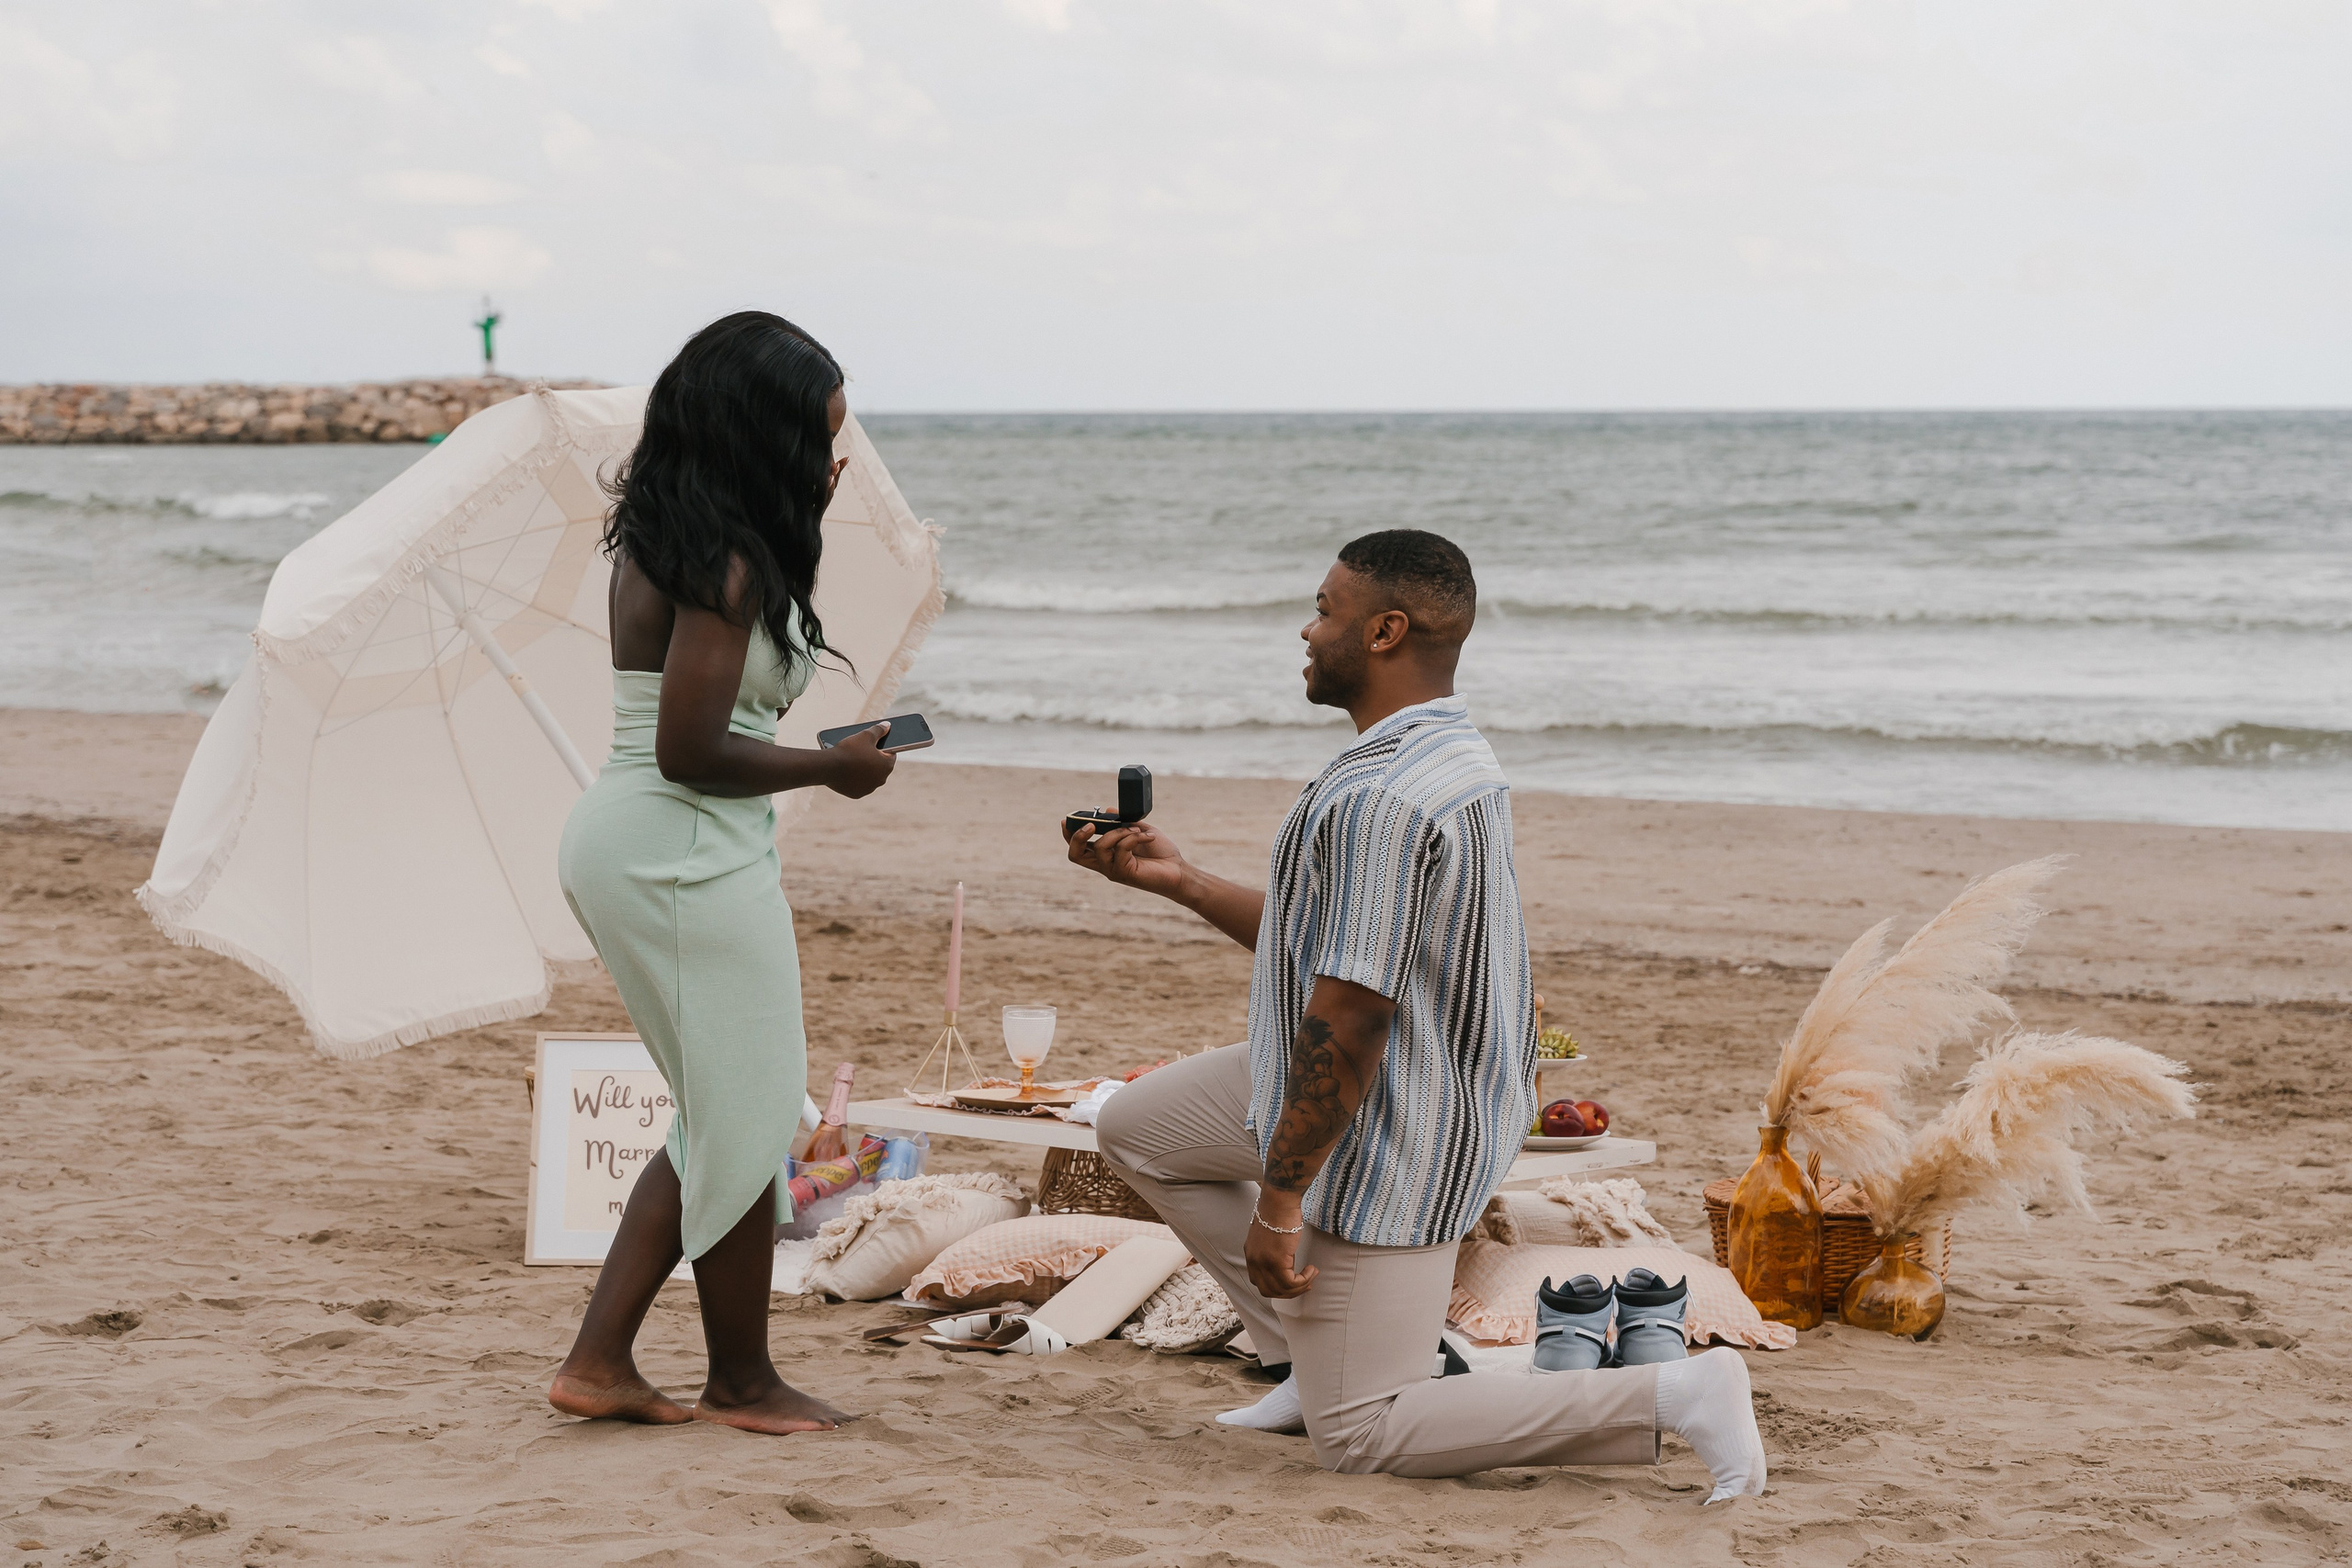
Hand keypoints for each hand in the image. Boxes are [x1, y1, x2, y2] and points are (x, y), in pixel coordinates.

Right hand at [823, 723, 895, 798]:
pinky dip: (855, 780)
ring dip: (865, 771)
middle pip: (880, 767)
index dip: (883, 748)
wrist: (829, 766)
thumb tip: (887, 725)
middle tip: (862, 752)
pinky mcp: (857, 794)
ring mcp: (869, 788)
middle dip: (873, 760)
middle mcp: (881, 779)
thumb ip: (879, 730)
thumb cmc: (849, 749)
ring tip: (854, 761)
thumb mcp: (865, 735)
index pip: (891, 754)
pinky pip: (858, 785)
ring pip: (869, 777)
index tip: (875, 745)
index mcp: (887, 765)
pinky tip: (849, 772)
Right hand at [1065, 820, 1186, 896]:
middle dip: (1077, 837)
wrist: (1179, 870)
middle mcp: (1106, 864)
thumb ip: (1124, 822)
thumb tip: (1108, 810)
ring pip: (1100, 847)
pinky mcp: (1125, 873)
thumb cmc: (1160, 853)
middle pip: (1075, 855)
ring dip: (1118, 832)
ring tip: (1137, 830)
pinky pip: (1121, 848)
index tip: (1066, 819)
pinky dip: (1134, 837)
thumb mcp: (1140, 831)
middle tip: (1091, 825)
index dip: (1068, 835)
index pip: (1079, 848)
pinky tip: (1148, 837)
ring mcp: (1114, 870)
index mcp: (1106, 854)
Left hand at [1243, 1190, 1317, 1298]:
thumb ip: (1273, 1252)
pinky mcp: (1277, 1261)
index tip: (1292, 1284)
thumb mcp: (1270, 1236)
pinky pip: (1291, 1282)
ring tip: (1311, 1276)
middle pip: (1269, 1291)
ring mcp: (1264, 1263)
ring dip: (1300, 1287)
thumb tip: (1287, 1263)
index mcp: (1250, 1255)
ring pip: (1282, 1290)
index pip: (1259, 1283)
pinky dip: (1304, 1280)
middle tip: (1305, 1286)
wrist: (1279, 1201)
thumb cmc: (1278, 1212)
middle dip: (1289, 1293)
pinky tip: (1312, 1270)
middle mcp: (1254, 1262)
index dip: (1277, 1288)